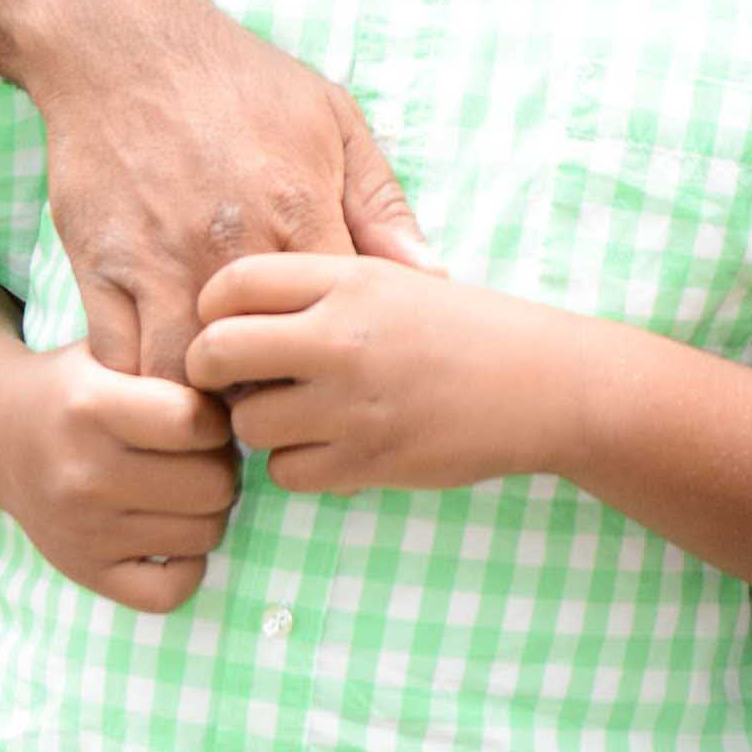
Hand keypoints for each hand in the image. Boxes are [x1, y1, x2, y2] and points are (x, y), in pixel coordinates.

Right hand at [0, 336, 242, 612]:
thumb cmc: (74, 387)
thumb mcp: (111, 347)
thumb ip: (170, 356)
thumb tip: (246, 387)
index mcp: (90, 408)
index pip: (195, 422)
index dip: (215, 417)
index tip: (203, 414)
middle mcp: (84, 474)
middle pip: (212, 484)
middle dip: (221, 465)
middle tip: (202, 454)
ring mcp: (83, 531)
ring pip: (204, 535)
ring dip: (210, 510)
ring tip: (187, 485)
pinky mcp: (84, 571)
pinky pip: (171, 592)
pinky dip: (187, 566)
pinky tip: (173, 531)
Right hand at [39, 0, 435, 389]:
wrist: (123, 45)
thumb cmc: (238, 80)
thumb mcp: (331, 120)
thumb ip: (381, 206)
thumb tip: (434, 277)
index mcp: (297, 211)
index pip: (332, 331)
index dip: (337, 367)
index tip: (338, 379)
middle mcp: (227, 245)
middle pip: (258, 372)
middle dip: (271, 403)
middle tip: (280, 411)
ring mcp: (157, 261)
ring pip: (182, 380)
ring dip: (202, 404)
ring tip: (222, 406)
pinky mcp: (99, 268)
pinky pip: (117, 360)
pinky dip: (139, 384)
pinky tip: (162, 378)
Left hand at [186, 252, 578, 497]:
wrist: (541, 383)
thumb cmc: (460, 328)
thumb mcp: (392, 277)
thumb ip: (316, 287)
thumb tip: (227, 307)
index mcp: (347, 279)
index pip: (232, 283)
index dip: (212, 307)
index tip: (225, 324)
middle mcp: (341, 337)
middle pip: (218, 351)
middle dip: (210, 370)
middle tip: (230, 379)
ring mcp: (353, 404)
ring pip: (246, 422)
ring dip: (259, 425)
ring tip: (294, 416)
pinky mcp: (368, 461)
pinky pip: (286, 473)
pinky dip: (296, 467)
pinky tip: (326, 449)